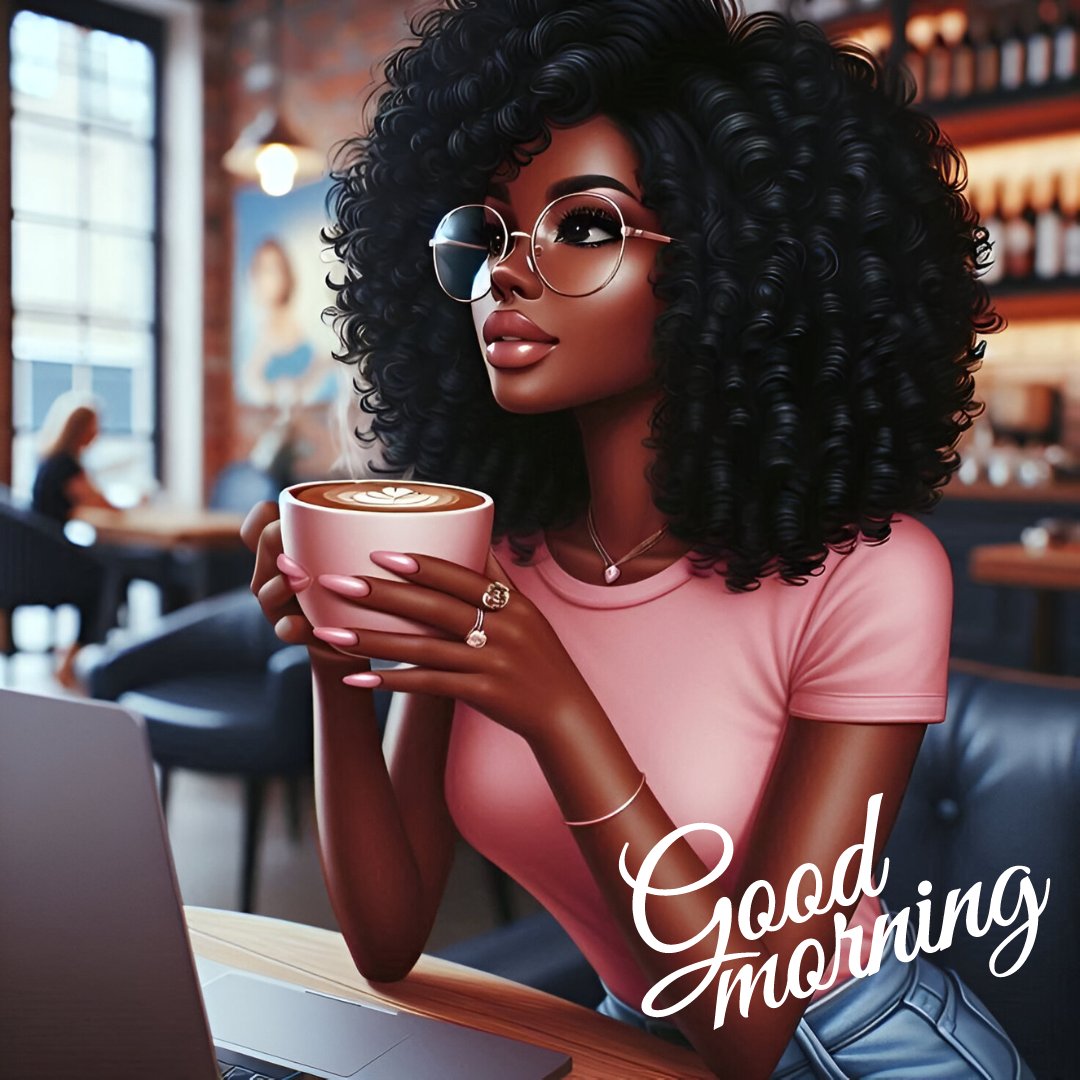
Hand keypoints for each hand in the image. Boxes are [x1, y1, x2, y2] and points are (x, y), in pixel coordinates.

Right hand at [239, 501, 365, 674]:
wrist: (365, 632)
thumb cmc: (362, 580)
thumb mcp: (362, 547)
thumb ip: (363, 524)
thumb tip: (395, 488)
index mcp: (289, 548)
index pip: (259, 523)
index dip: (263, 516)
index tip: (282, 516)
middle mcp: (278, 572)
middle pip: (263, 547)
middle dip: (274, 542)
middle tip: (298, 542)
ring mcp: (282, 604)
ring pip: (264, 590)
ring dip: (279, 584)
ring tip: (299, 580)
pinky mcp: (296, 632)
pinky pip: (284, 629)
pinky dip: (290, 627)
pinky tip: (298, 625)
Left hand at [313, 550, 602, 747]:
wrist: (565, 713)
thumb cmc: (540, 658)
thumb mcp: (529, 612)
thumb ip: (498, 578)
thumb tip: (477, 536)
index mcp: (513, 603)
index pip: (461, 577)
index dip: (422, 565)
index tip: (379, 553)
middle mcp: (504, 629)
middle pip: (435, 608)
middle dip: (382, 595)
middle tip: (336, 583)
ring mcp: (493, 662)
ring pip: (425, 649)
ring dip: (373, 641)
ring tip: (331, 633)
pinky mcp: (483, 693)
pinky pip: (430, 685)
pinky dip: (392, 681)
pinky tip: (357, 678)